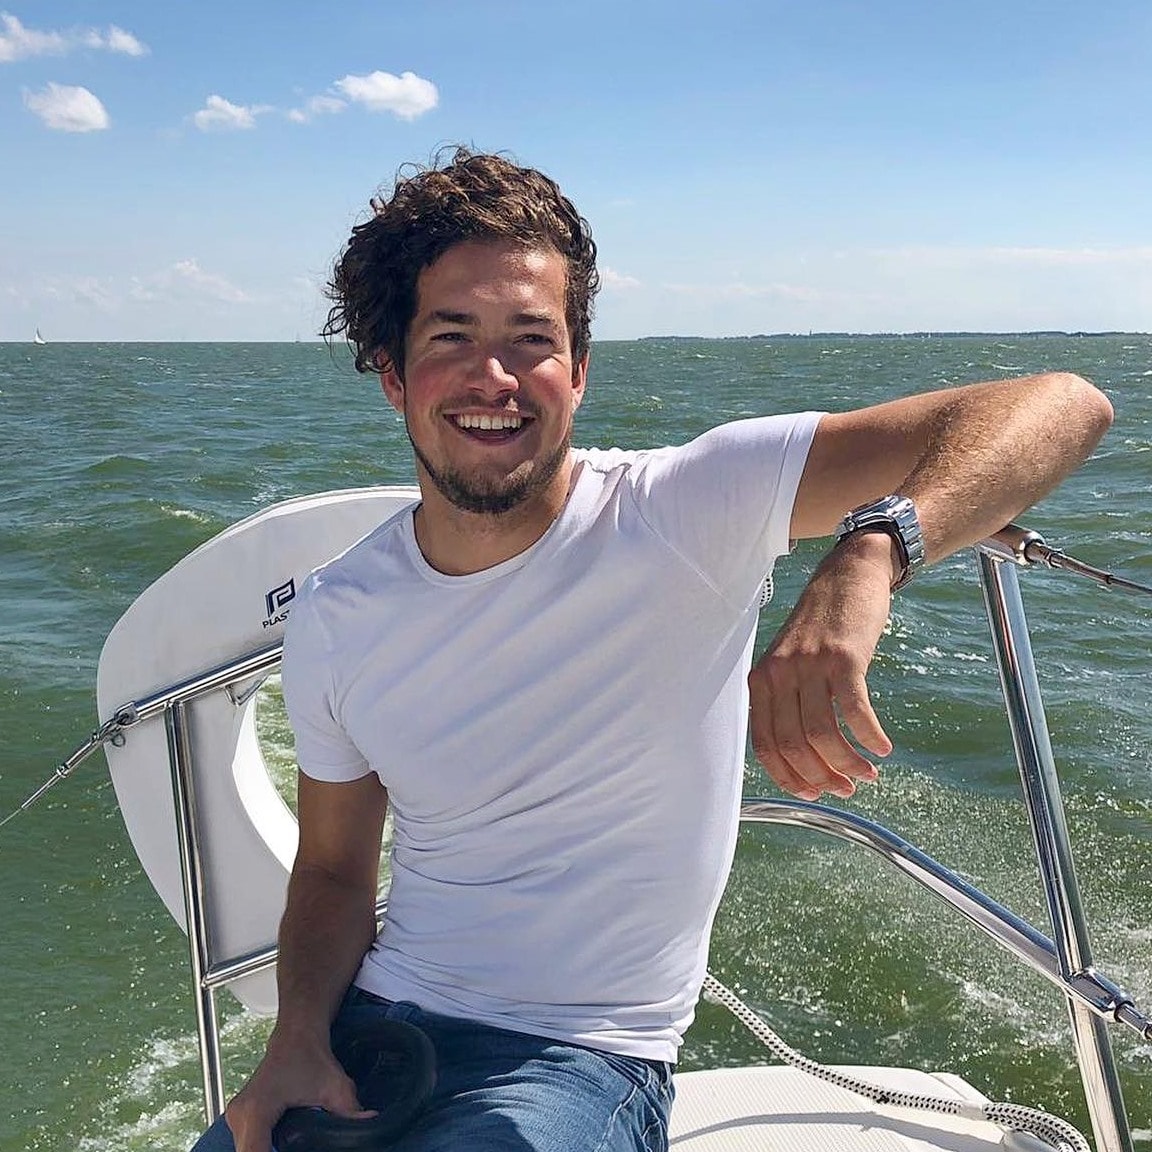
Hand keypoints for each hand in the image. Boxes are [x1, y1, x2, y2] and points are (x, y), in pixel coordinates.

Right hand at [224, 1027, 373, 1151]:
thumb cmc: (312, 1056)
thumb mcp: (335, 1087)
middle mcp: (239, 1116)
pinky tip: (282, 1147)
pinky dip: (264, 1149)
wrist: (297, 1034)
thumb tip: (371, 1122)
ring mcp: (235, 1118)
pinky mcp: (239, 1118)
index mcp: (257, 1110)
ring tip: (294, 1147)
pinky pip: (248, 1144)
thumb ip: (350, 1112)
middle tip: (303, 1148)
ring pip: (247, 1150)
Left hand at [749, 533, 896, 799]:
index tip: (814, 794)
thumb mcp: (790, 661)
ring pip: (822, 734)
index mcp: (761, 681)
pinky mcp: (842, 657)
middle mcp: (779, 673)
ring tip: (868, 774)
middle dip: (821, 776)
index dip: (790, 777)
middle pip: (794, 745)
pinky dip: (869, 736)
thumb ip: (787, 702)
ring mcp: (809, 664)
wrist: (848, 575)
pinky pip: (854, 710)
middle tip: (847, 788)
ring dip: (847, 763)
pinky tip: (882, 748)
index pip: (765, 745)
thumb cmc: (822, 625)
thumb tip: (802, 760)